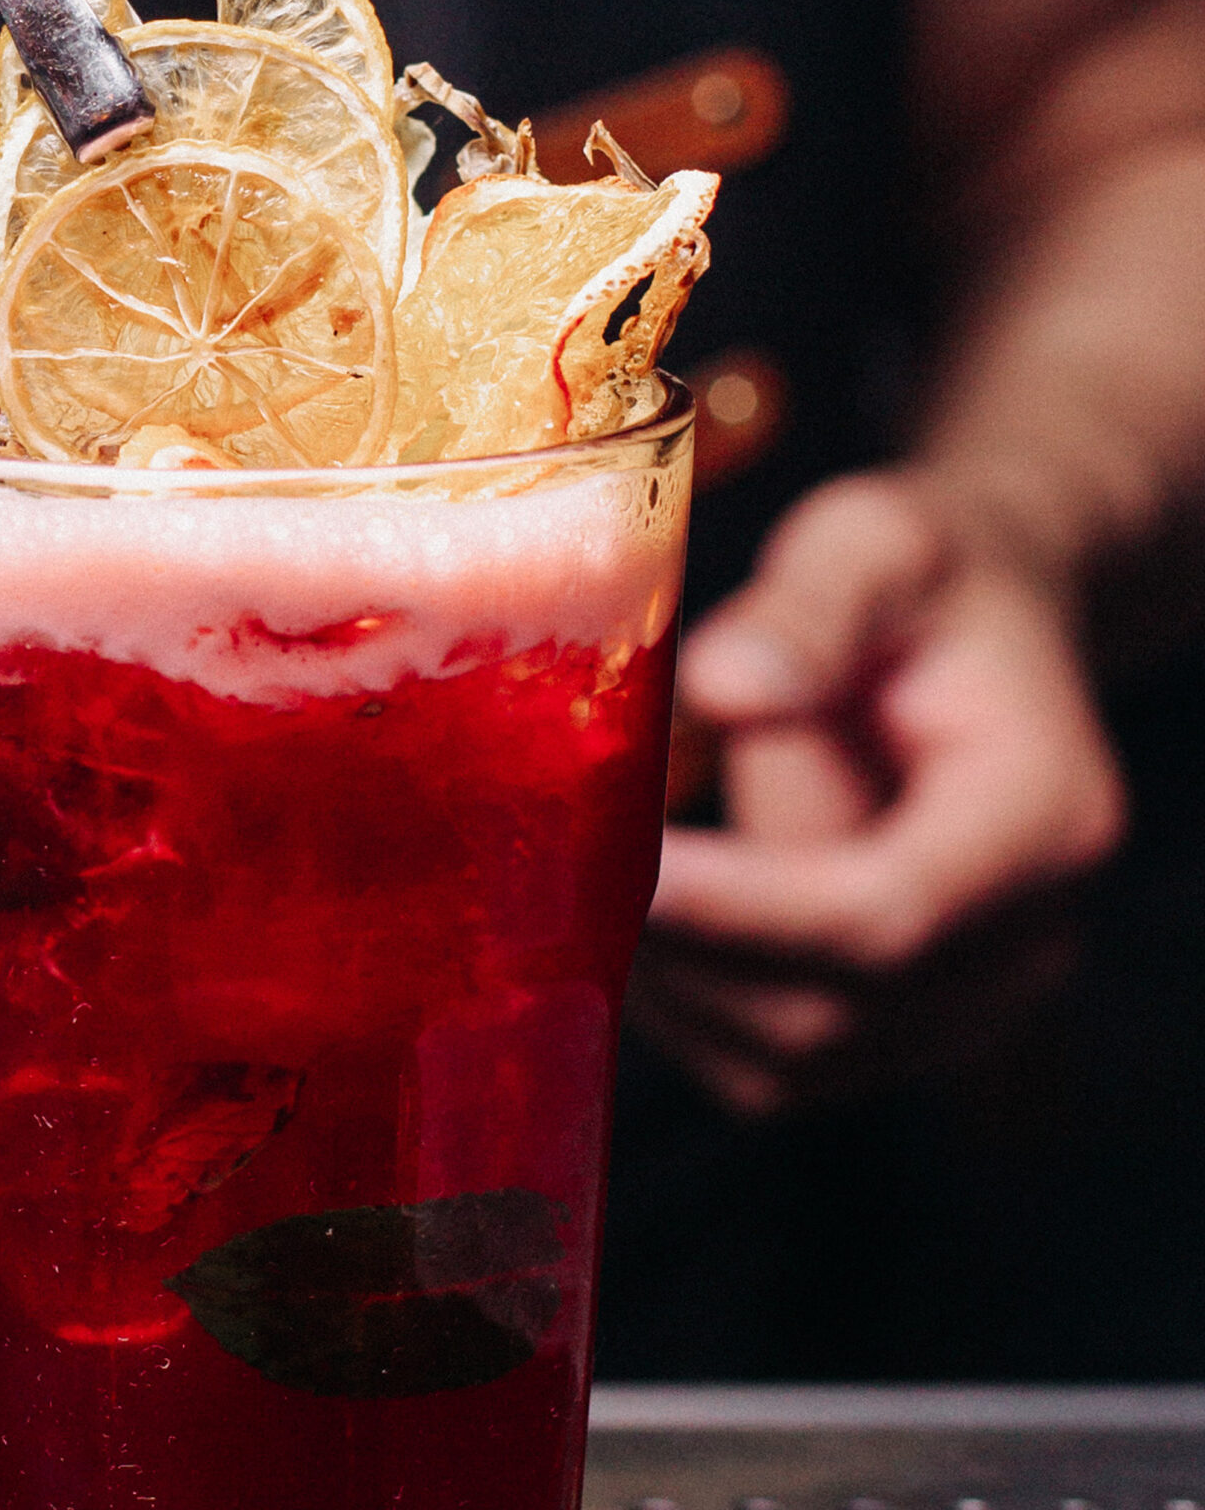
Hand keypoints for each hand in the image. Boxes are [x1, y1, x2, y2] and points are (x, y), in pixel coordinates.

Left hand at [633, 469, 1126, 1115]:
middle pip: (828, 1007)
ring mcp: (967, 1001)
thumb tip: (725, 689)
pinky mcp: (897, 1027)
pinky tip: (631, 896)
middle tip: (561, 845)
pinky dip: (684, 1000)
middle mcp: (1027, 940)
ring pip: (785, 1057)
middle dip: (683, 940)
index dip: (745, 908)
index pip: (888, 913)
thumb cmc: (917, 574)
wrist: (970, 623)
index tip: (623, 867)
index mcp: (1043, 818)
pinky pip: (768, 1063)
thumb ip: (808, 611)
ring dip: (669, 972)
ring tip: (598, 848)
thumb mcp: (870, 541)